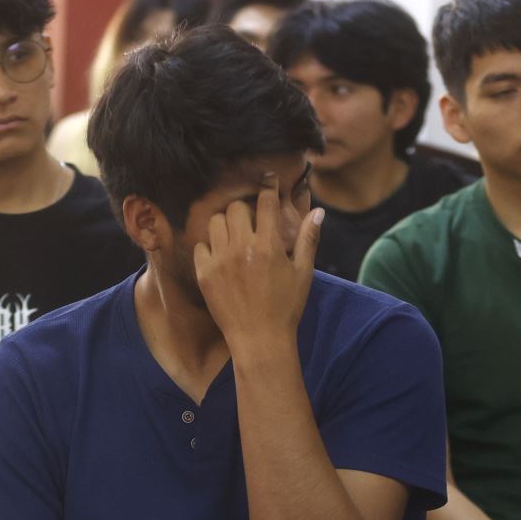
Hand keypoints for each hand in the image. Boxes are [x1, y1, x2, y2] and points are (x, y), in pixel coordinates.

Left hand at [194, 173, 321, 353]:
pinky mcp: (205, 274)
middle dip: (244, 209)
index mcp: (268, 245)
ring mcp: (220, 261)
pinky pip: (201, 246)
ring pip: (215, 222)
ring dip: (226, 225)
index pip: (265, 202)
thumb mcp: (303, 273)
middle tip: (250, 220)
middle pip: (235, 208)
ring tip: (234, 237)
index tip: (266, 179)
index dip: (267, 185)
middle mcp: (242, 248)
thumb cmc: (286, 308)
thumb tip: (319, 211)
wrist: (259, 340)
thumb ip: (308, 239)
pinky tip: (221, 257)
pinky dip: (210, 247)